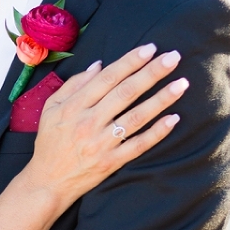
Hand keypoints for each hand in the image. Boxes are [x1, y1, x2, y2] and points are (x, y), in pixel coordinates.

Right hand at [29, 44, 187, 206]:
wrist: (47, 181)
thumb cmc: (49, 142)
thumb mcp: (50, 108)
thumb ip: (73, 85)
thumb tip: (99, 65)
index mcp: (74, 106)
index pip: (107, 78)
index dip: (130, 61)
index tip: (151, 48)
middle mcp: (89, 122)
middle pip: (126, 93)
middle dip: (152, 73)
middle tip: (174, 58)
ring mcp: (102, 143)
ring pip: (136, 117)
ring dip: (161, 99)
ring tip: (181, 84)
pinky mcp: (111, 162)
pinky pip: (138, 145)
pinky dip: (156, 133)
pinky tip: (173, 119)